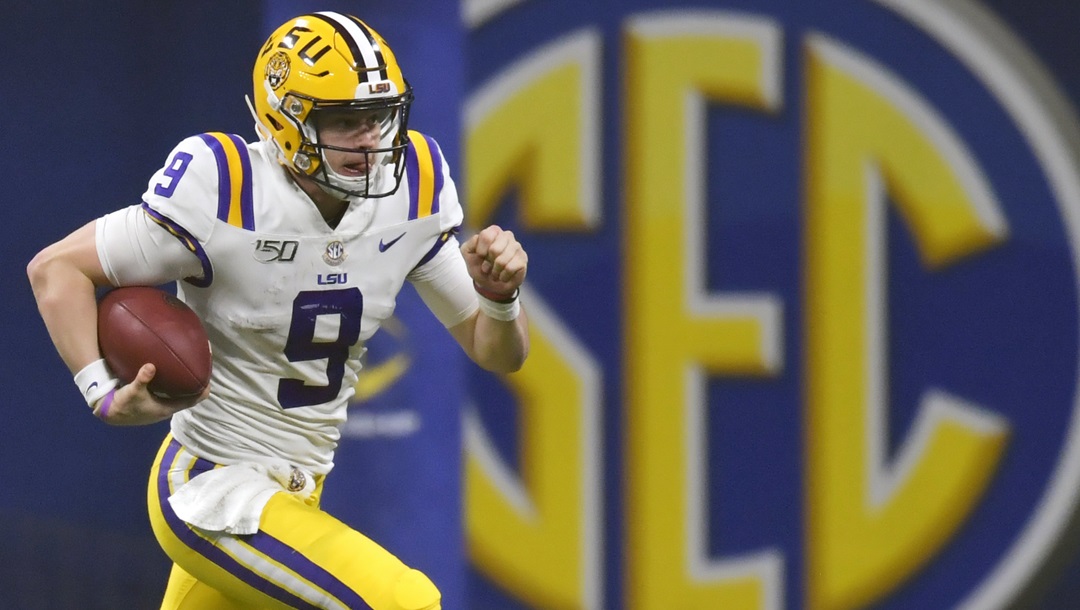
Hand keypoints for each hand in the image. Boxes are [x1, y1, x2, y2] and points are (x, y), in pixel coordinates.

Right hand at [93, 363, 208, 425]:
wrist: (108, 413)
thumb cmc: (123, 405)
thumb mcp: (132, 391)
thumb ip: (141, 379)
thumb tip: (150, 366)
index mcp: (167, 408)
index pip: (192, 401)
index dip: (202, 391)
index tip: (210, 379)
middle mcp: (166, 408)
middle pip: (188, 397)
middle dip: (196, 385)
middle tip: (202, 369)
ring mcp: (160, 406)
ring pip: (179, 395)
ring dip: (185, 385)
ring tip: (191, 369)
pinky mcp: (153, 402)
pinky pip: (169, 392)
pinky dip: (174, 384)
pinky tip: (171, 372)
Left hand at [461, 225, 527, 297]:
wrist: (490, 284)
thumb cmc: (480, 267)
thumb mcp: (468, 255)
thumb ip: (468, 244)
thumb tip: (477, 239)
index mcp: (493, 231)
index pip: (486, 236)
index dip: (481, 251)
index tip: (480, 256)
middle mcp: (507, 235)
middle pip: (494, 250)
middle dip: (488, 263)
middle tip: (487, 267)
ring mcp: (517, 247)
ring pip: (502, 261)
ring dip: (495, 271)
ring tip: (494, 272)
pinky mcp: (523, 258)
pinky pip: (510, 269)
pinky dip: (503, 276)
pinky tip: (503, 276)